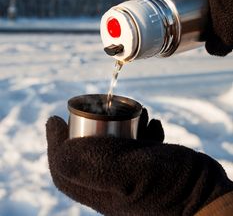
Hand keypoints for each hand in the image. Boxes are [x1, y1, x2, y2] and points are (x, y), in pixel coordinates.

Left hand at [46, 110, 232, 215]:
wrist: (208, 198)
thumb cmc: (170, 187)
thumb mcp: (129, 173)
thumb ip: (93, 163)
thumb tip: (59, 150)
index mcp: (100, 190)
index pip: (64, 168)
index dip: (54, 143)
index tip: (54, 118)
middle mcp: (112, 185)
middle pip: (86, 153)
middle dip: (90, 127)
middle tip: (99, 108)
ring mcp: (131, 177)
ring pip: (113, 147)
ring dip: (120, 124)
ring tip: (137, 112)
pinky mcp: (148, 168)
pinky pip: (136, 147)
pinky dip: (141, 131)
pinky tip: (153, 124)